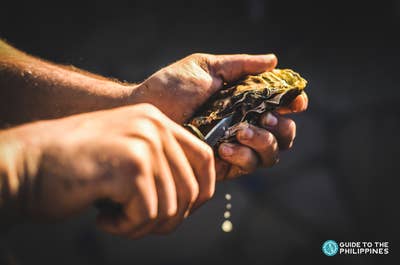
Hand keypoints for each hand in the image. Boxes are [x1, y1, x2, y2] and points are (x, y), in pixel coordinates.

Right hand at [3, 104, 214, 236]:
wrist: (26, 165)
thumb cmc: (74, 167)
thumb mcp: (125, 153)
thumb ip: (159, 165)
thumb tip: (193, 196)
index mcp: (155, 120)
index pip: (203, 157)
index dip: (202, 191)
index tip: (185, 211)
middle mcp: (153, 126)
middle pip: (190, 188)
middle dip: (168, 219)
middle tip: (135, 223)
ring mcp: (143, 144)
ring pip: (171, 207)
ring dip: (142, 225)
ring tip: (114, 219)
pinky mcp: (130, 167)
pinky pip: (148, 215)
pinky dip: (126, 227)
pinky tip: (102, 218)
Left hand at [132, 53, 307, 178]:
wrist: (146, 109)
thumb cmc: (173, 85)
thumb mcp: (208, 68)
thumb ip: (241, 66)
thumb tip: (274, 60)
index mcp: (245, 101)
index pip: (280, 106)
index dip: (293, 104)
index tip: (295, 102)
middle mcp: (245, 124)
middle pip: (283, 134)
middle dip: (282, 128)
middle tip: (265, 118)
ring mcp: (236, 146)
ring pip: (271, 155)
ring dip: (264, 143)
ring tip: (241, 131)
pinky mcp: (223, 165)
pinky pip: (247, 167)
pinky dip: (243, 157)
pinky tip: (224, 147)